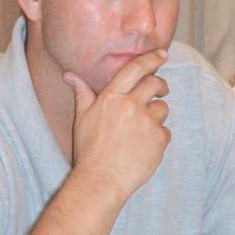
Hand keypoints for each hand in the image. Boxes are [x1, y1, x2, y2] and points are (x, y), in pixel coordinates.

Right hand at [64, 49, 170, 201]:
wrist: (101, 180)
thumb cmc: (89, 150)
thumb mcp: (82, 118)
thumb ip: (82, 93)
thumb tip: (69, 74)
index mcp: (111, 97)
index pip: (135, 69)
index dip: (151, 59)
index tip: (162, 54)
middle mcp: (130, 105)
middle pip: (155, 84)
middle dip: (160, 85)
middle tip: (160, 90)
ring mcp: (146, 122)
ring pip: (163, 108)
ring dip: (157, 115)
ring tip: (142, 131)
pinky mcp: (159, 139)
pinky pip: (166, 131)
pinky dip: (158, 137)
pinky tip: (144, 147)